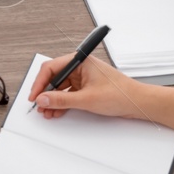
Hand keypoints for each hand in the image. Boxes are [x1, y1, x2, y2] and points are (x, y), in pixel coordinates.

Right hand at [28, 55, 145, 120]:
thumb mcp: (87, 99)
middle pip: (54, 78)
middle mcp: (80, 67)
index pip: (51, 68)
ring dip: (53, 100)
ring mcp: (83, 78)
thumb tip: (43, 99)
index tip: (34, 96)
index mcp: (80, 61)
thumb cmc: (120, 94)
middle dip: (45, 93)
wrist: (138, 103)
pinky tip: (57, 111)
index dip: (40, 83)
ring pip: (60, 87)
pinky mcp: (86, 87)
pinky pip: (68, 94)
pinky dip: (62, 103)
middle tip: (39, 105)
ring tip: (47, 111)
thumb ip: (62, 100)